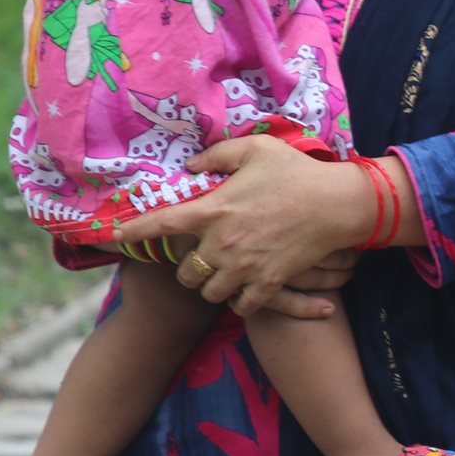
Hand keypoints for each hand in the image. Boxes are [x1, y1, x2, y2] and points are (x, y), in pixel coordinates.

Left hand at [110, 134, 365, 315]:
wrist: (337, 204)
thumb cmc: (297, 172)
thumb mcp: (257, 149)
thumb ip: (217, 155)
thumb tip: (191, 166)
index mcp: (215, 209)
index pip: (163, 224)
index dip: (135, 232)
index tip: (116, 237)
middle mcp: (223, 243)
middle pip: (185, 271)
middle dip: (187, 266)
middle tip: (199, 257)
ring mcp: (245, 267)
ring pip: (209, 292)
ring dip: (211, 285)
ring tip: (221, 274)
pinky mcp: (268, 283)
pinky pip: (241, 306)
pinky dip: (239, 301)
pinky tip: (244, 289)